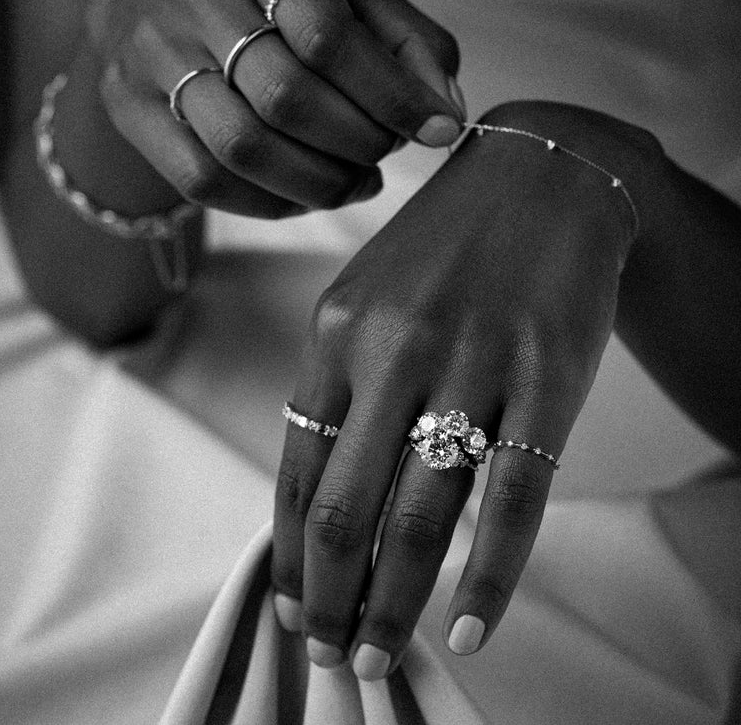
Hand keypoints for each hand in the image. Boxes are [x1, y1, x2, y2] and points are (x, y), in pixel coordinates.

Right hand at [86, 0, 462, 218]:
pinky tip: (306, 196)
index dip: (392, 95)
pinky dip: (270, 204)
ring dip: (319, 183)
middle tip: (385, 152)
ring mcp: (149, 51)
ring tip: (357, 182)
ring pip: (243, 147)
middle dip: (358, 142)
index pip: (330, 35)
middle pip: (288, 98)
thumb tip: (447, 108)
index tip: (437, 129)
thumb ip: (404, 36)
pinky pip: (203, 179)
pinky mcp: (127, 103)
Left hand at [271, 101, 651, 677]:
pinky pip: (512, 496)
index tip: (295, 607)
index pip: (299, 469)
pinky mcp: (545, 376)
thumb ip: (340, 385)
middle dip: (331, 598)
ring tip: (381, 659)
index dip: (292, 553)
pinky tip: (472, 628)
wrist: (541, 177)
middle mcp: (392, 349)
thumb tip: (322, 493)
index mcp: (336, 331)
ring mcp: (472, 362)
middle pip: (347, 507)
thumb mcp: (366, 297)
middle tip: (330, 659)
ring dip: (396, 603)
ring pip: (421, 514)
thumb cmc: (445, 248)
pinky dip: (490, 575)